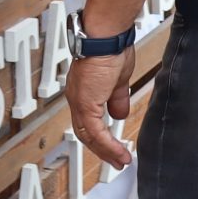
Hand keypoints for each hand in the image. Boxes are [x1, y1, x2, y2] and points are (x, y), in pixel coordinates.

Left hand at [65, 49, 134, 170]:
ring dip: (106, 151)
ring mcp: (79, 101)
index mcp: (82, 92)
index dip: (99, 138)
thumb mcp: (118, 80)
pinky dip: (108, 145)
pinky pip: (96, 132)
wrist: (107, 36)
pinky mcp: (86, 104)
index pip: (87, 122)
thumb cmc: (111, 47)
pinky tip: (119, 152)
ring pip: (88, 136)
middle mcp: (76, 98)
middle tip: (116, 161)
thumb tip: (120, 114)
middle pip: (85, 133)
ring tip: (121, 161)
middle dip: (102, 150)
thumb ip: (117, 99)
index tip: (112, 148)